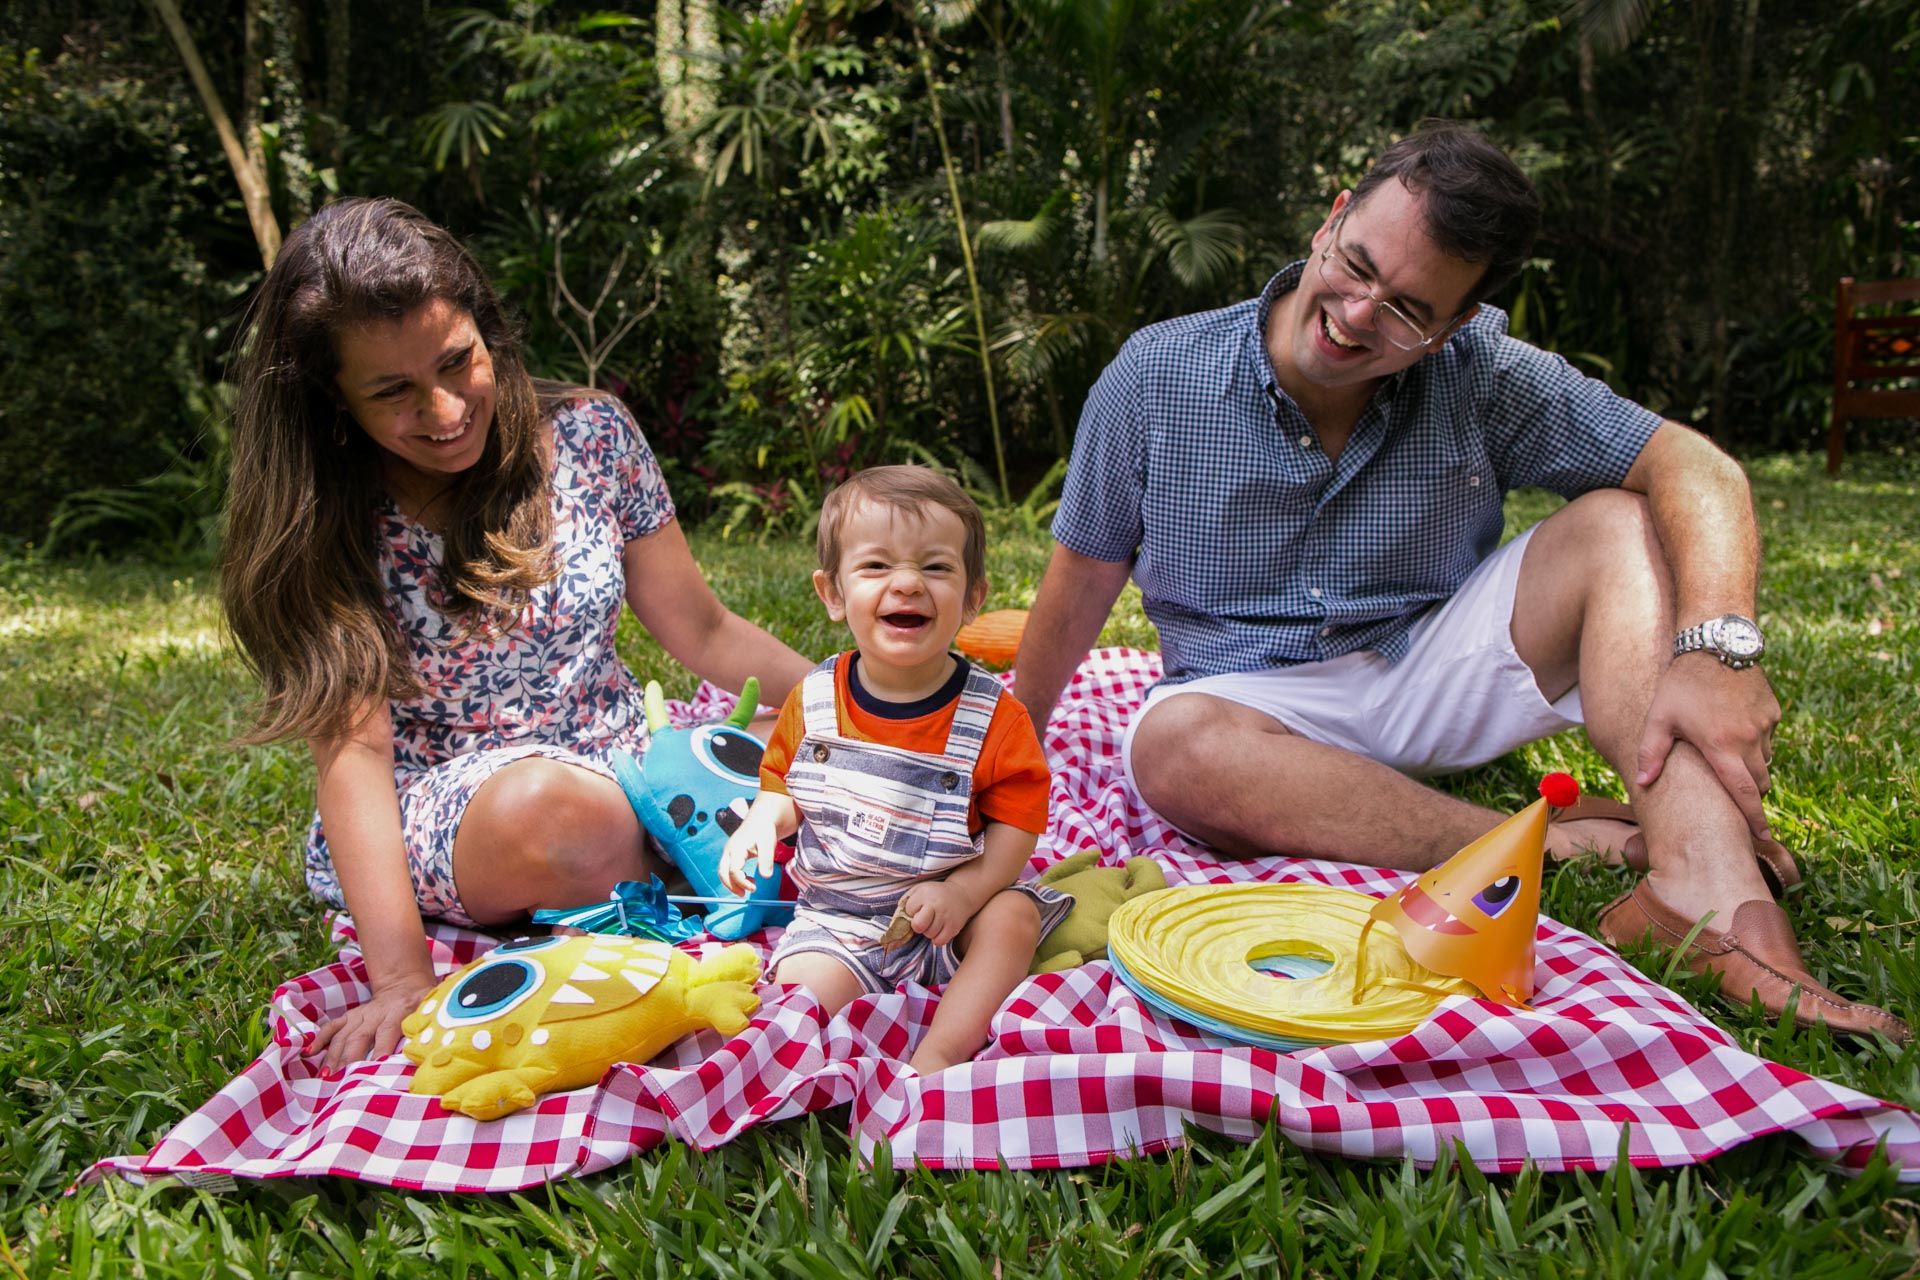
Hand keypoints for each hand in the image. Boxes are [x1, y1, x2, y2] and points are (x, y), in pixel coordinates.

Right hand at [306, 972, 435, 1071]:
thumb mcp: (432, 1008)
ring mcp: (360, 1015)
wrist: (406, 984)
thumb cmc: (422, 1003)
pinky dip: (319, 1039)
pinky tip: (308, 1053)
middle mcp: (375, 1014)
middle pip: (359, 1037)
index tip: (378, 1066)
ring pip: (342, 1036)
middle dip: (351, 1058)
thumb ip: (431, 1023)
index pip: (388, 1031)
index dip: (383, 1048)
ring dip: (333, 1055)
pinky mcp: (350, 1017)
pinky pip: (331, 1027)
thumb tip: (434, 1044)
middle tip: (344, 1080)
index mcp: (398, 1012)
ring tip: (326, 1076)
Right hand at [721, 808, 781, 895]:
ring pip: (723, 871)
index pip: (733, 870)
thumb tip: (766, 876)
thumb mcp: (768, 843)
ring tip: (748, 888)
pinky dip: (734, 877)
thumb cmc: (764, 829)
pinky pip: (728, 868)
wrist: (762, 818)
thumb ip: (766, 860)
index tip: (754, 887)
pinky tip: (748, 878)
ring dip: (732, 882)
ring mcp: (729, 852)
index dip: (742, 881)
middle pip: (723, 872)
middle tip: (743, 894)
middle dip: (731, 885)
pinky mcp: (732, 853)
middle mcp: (729, 850)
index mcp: (736, 848)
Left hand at [899, 880, 976, 947]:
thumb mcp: (919, 890)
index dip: (911, 912)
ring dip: (928, 931)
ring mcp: (946, 916)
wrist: (962, 893)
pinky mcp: (954, 927)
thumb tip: (896, 920)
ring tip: (933, 923)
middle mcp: (936, 904)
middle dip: (918, 925)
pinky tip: (939, 929)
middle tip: (923, 921)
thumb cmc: (935, 893)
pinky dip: (937, 939)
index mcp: (925, 894)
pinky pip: (939, 941)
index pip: (908, 911)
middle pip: (918, 925)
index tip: (918, 909)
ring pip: (929, 934)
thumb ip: (906, 901)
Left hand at [1635, 655, 1780, 840]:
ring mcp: (1765, 725)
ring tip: (1728, 760)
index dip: (1753, 817)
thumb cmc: (1681, 684)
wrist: (1715, 644)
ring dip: (1751, 768)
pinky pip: (1768, 738)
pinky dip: (1756, 742)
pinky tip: (1733, 729)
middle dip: (1750, 796)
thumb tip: (1643, 782)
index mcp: (1722, 746)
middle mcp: (1750, 739)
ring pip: (1765, 761)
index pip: (1743, 793)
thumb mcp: (1659, 718)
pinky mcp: (1773, 711)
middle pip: (1758, 782)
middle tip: (1737, 801)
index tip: (1761, 837)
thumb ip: (1651, 752)